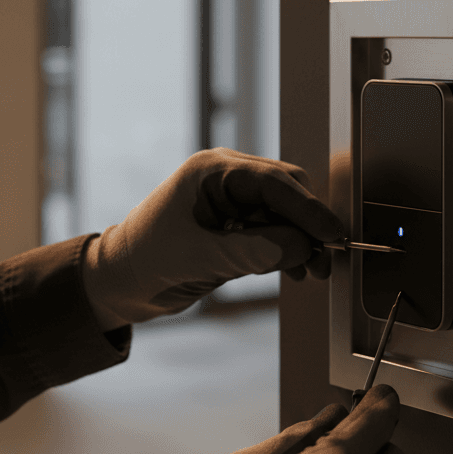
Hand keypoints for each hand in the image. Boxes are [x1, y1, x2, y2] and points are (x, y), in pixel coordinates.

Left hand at [82, 148, 342, 325]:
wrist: (120, 282)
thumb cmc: (146, 262)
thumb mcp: (200, 258)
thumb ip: (252, 251)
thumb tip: (302, 246)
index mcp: (212, 171)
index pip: (275, 183)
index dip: (309, 210)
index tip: (333, 235)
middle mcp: (226, 178)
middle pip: (287, 192)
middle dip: (308, 226)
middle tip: (323, 261)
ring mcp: (232, 200)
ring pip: (285, 214)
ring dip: (300, 242)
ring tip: (311, 272)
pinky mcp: (236, 224)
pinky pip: (274, 231)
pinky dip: (287, 250)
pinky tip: (294, 271)